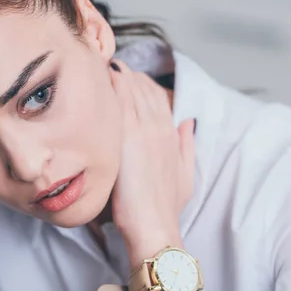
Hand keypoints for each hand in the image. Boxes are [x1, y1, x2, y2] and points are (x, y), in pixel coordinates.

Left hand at [109, 60, 194, 261]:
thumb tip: (189, 123)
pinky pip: (120, 99)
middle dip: (127, 74)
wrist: (153, 225)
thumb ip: (187, 146)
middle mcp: (160, 127)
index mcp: (172, 135)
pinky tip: (101, 75)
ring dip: (118, 74)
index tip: (125, 78)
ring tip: (101, 64)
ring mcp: (145, 130)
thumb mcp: (185, 176)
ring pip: (132, 89)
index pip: (157, 97)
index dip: (141, 84)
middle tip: (109, 66)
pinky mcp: (128, 136)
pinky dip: (112, 84)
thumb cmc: (165, 207)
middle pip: (143, 88)